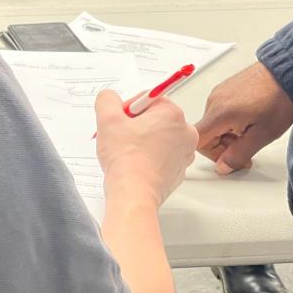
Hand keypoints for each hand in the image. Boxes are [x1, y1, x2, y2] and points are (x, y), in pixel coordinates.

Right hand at [95, 90, 197, 206]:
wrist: (134, 194)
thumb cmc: (126, 161)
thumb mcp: (107, 120)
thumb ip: (107, 100)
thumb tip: (109, 98)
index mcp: (172, 114)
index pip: (147, 99)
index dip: (128, 110)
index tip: (120, 123)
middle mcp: (185, 131)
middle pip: (154, 118)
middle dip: (136, 125)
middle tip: (122, 138)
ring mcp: (185, 152)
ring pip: (158, 137)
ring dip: (142, 141)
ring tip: (128, 152)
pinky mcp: (179, 169)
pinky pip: (162, 155)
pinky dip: (149, 157)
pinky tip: (136, 164)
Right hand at [195, 62, 292, 174]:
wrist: (287, 73)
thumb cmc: (278, 99)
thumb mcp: (261, 135)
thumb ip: (238, 154)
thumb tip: (223, 167)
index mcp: (219, 114)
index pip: (197, 141)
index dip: (211, 154)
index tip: (229, 157)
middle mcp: (214, 101)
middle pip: (206, 133)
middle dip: (224, 145)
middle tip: (248, 147)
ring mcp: (218, 93)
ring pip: (214, 123)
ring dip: (228, 133)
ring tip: (252, 129)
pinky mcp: (225, 88)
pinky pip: (220, 112)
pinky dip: (230, 121)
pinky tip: (250, 119)